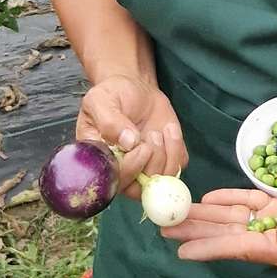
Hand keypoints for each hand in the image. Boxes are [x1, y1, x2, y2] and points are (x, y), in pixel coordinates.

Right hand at [77, 75, 185, 197]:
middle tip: (151, 135)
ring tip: (158, 131)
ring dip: (165, 154)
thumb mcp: (101, 101)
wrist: (134, 87)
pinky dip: (177, 148)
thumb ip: (109, 121)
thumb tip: (128, 143)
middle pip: (139, 189)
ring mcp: (144, 168)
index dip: (131, 170)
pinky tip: (169, 130)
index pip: (114, 181)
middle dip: (151, 162)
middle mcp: (121, 171)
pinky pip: (177, 167)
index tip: (141, 147)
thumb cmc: (112, 94)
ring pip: (161, 180)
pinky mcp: (165, 161)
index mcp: (99, 161)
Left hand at [161, 186, 276, 272]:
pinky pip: (250, 207)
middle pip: (228, 235)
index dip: (210, 248)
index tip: (182, 252)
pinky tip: (209, 200)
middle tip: (163, 228)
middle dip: (197, 231)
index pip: (240, 248)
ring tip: (176, 215)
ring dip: (206, 217)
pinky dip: (230, 202)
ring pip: (234, 221)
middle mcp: (276, 240)